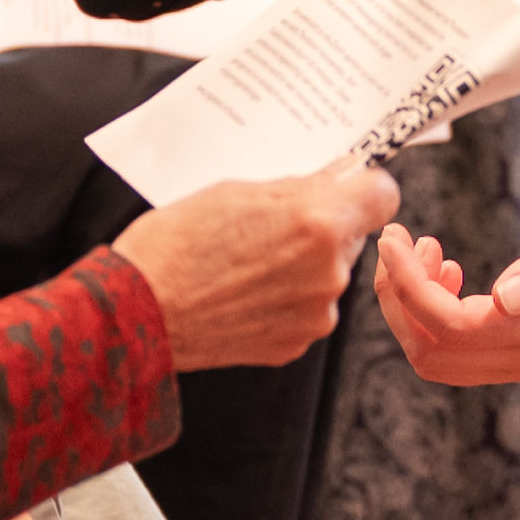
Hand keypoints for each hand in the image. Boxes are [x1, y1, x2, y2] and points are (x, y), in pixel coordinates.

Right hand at [116, 158, 401, 369]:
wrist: (137, 311)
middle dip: (322, 226)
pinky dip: (284, 299)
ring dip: (302, 265)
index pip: (382, 195)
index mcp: (318, 222)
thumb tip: (342, 174)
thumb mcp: (238, 191)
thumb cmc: (177, 243)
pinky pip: (306, 308)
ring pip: (327, 273)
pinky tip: (243, 292)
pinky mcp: (294, 344)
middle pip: (350, 235)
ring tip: (246, 261)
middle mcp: (328, 272)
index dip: (363, 187)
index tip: (345, 187)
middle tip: (269, 224)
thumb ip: (301, 185)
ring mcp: (314, 314)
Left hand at [375, 184, 519, 385]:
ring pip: (440, 356)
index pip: (451, 326)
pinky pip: (460, 348)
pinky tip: (448, 268)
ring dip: (414, 305)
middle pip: (433, 352)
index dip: (410, 286)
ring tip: (424, 248)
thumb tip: (503, 297)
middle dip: (399, 299)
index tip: (393, 237)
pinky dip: (435, 312)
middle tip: (398, 239)